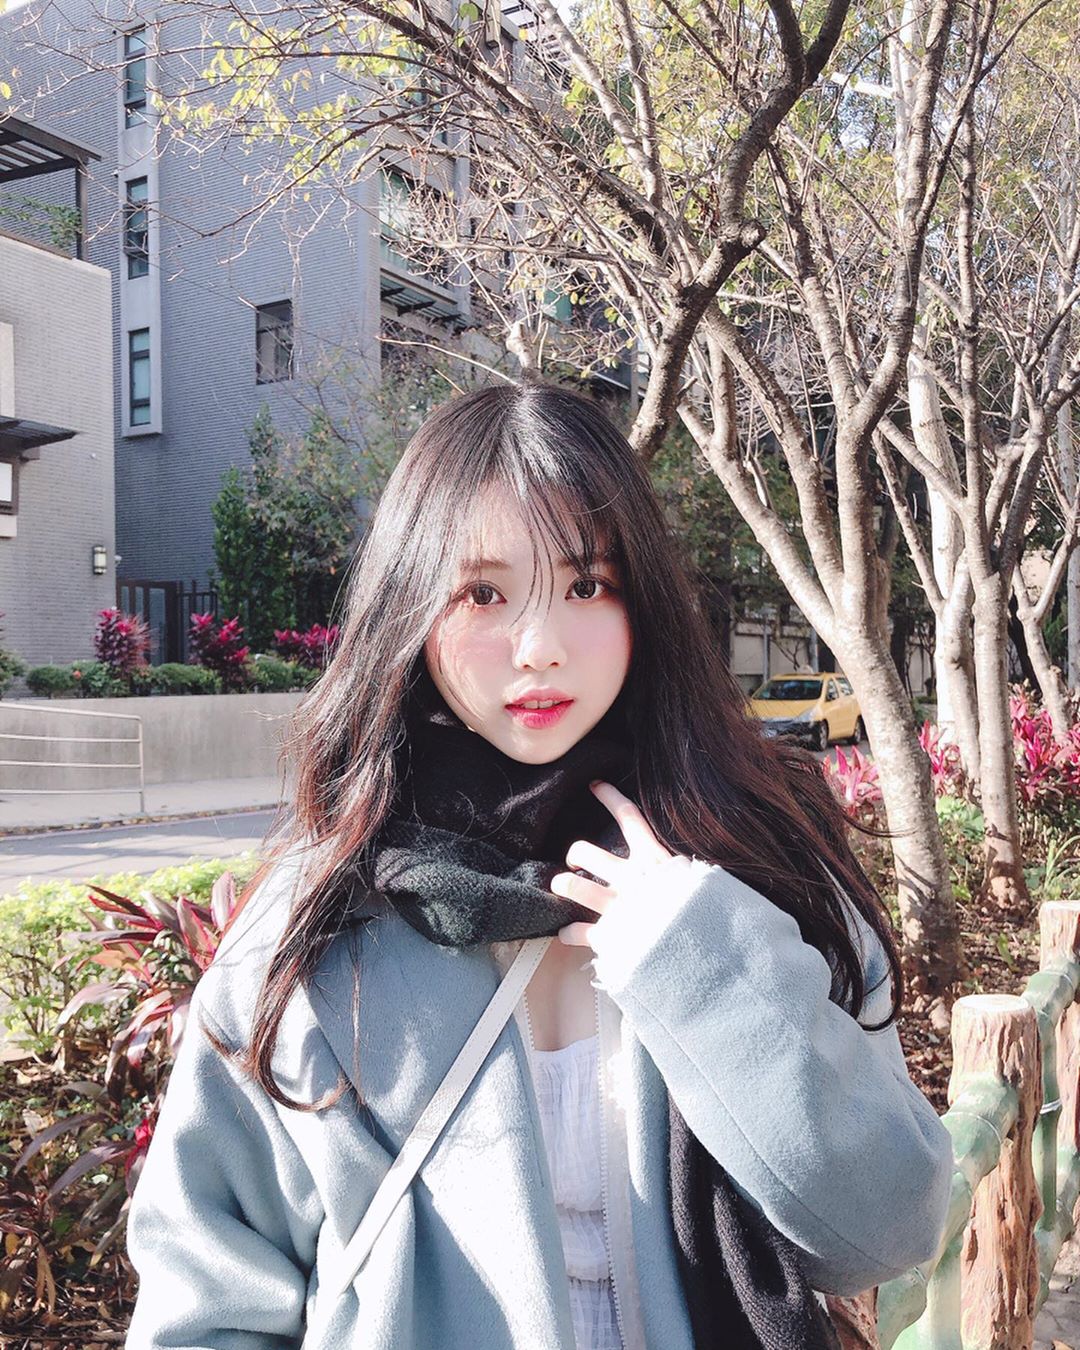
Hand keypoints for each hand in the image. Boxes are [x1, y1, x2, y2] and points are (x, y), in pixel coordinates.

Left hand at [551, 781, 688, 950]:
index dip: (610, 798)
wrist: (703, 951)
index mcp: (654, 861)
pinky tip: (568, 933)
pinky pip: (575, 931)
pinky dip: (569, 933)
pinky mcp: (607, 937)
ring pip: (572, 886)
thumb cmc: (706, 913)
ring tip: (562, 887)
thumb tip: (700, 864)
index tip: (594, 785)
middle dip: (574, 854)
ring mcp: (616, 907)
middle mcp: (630, 879)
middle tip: (575, 861)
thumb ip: (687, 871)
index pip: (629, 818)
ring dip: (562, 885)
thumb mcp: (703, 881)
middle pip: (586, 852)